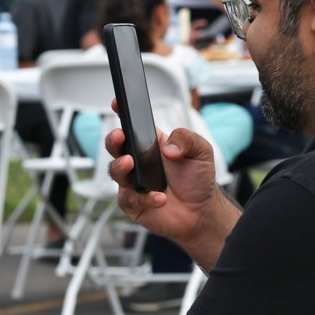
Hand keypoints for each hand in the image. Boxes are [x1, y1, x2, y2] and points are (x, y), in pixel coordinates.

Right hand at [106, 105, 220, 243]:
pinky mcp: (134, 204)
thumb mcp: (201, 151)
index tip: (117, 103)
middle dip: (113, 139)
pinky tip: (160, 197)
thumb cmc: (198, 179)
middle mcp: (138, 162)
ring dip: (121, 166)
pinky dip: (145, 198)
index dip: (122, 113)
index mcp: (151, 145)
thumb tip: (168, 148)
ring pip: (116, 172)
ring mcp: (133, 183)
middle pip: (116, 147)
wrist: (201, 212)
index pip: (133, 126)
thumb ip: (187, 139)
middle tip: (119, 136)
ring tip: (131, 163)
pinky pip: (130, 199)